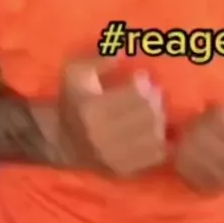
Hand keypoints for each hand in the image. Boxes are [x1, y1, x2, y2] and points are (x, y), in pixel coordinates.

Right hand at [32, 57, 166, 177]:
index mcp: (91, 110)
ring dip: (161, 119)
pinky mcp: (122, 171)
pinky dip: (162, 141)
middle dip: (156, 99)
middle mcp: (102, 136)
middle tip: (155, 91)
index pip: (133, 96)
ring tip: (156, 110)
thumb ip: (99, 59)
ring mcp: (113, 157)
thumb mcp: (75, 73)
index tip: (142, 77)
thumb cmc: (72, 101)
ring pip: (154, 136)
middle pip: (147, 115)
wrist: (61, 141)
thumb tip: (123, 51)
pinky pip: (155, 156)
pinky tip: (156, 130)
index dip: (143, 83)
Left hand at [173, 60, 223, 192]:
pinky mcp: (211, 188)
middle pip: (203, 138)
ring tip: (191, 132)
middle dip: (197, 125)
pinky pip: (186, 171)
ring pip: (191, 155)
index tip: (214, 107)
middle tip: (198, 119)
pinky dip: (181, 158)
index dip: (214, 111)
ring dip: (186, 140)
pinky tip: (186, 147)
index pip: (221, 120)